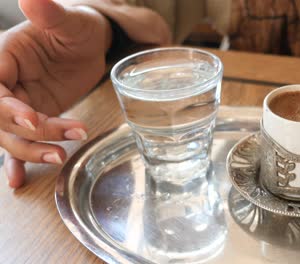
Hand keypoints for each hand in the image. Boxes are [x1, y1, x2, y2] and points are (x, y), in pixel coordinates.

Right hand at [1, 0, 111, 187]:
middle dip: (29, 133)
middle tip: (66, 137)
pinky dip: (18, 163)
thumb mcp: (69, 21)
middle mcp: (4, 84)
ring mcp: (18, 104)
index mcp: (2, 59)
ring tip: (61, 155)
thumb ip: (50, 14)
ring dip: (31, 150)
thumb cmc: (79, 29)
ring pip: (11, 136)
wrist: (91, 45)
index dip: (7, 108)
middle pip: (0, 119)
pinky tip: (18, 182)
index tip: (34, 119)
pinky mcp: (33, 118)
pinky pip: (18, 143)